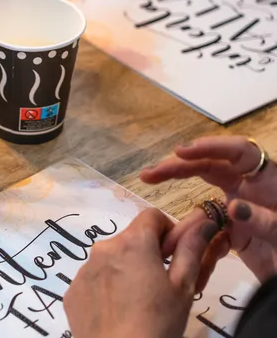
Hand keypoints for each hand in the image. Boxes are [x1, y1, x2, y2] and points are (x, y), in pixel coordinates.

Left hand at [64, 209, 216, 337]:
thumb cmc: (158, 322)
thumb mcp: (183, 287)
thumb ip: (190, 249)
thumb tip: (202, 221)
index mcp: (132, 243)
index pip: (151, 216)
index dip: (167, 232)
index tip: (173, 255)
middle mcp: (102, 249)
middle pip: (130, 239)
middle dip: (146, 253)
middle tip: (160, 285)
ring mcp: (83, 271)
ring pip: (110, 260)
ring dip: (125, 271)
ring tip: (138, 303)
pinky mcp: (72, 291)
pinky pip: (94, 280)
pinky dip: (106, 289)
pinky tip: (118, 312)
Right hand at [142, 136, 276, 281]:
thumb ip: (264, 220)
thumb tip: (233, 208)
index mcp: (269, 181)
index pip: (238, 152)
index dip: (210, 147)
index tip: (181, 152)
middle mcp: (252, 191)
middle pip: (210, 170)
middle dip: (178, 170)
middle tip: (148, 175)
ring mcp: (241, 214)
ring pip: (204, 207)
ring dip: (183, 222)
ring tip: (162, 234)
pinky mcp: (237, 238)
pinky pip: (210, 239)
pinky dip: (200, 252)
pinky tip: (189, 266)